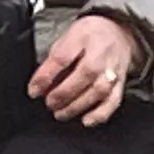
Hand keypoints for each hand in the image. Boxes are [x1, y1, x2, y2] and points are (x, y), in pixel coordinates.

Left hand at [31, 10, 140, 124]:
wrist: (119, 33)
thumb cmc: (89, 36)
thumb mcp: (67, 37)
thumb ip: (54, 58)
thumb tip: (41, 82)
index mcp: (83, 38)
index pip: (61, 58)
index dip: (45, 76)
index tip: (33, 90)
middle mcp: (100, 55)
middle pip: (82, 76)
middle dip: (62, 94)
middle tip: (49, 103)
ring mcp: (112, 71)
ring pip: (96, 92)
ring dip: (76, 106)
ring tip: (61, 113)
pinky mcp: (120, 85)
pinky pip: (112, 102)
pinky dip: (99, 114)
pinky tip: (86, 120)